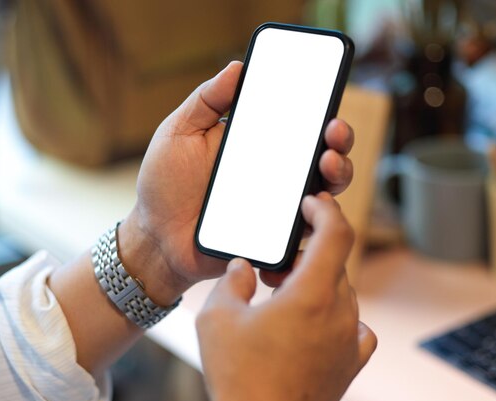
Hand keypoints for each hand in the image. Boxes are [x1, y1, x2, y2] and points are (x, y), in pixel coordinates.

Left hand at [120, 61, 354, 304]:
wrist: (155, 236)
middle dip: (339, 142)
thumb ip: (205, 100)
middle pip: (323, 156)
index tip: (327, 100)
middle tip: (333, 133)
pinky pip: (305, 233)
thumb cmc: (165, 183)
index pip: (299, 124)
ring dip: (338, 176)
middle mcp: (276, 174)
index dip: (320, 111)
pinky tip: (312, 209)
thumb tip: (238, 67)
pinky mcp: (274, 239)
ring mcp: (278, 207)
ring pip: (324, 192)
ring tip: (327, 164)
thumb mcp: (179, 133)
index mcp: (257, 144)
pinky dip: (318, 221)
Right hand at [196, 193, 376, 400]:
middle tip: (276, 263)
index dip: (326, 209)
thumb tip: (243, 267)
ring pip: (342, 292)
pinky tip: (313, 323)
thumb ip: (231, 280)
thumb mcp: (218, 318)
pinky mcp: (350, 364)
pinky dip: (335, 314)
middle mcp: (341, 313)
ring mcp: (349, 340)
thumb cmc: (239, 377)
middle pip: (335, 262)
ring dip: (317, 283)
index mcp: (313, 294)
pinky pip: (354, 325)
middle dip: (308, 251)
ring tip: (284, 295)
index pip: (337, 233)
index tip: (312, 202)